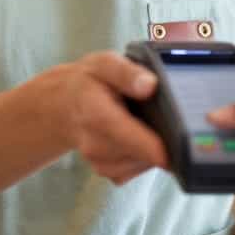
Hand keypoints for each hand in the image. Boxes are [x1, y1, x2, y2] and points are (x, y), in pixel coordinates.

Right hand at [47, 52, 168, 184]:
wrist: (64, 105)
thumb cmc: (88, 82)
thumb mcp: (104, 64)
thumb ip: (126, 72)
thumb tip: (150, 85)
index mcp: (94, 111)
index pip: (122, 133)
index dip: (148, 145)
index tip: (170, 151)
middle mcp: (93, 142)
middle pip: (137, 153)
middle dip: (158, 140)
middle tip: (162, 117)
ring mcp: (99, 160)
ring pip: (140, 163)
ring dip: (151, 147)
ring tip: (144, 122)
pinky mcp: (107, 170)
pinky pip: (136, 169)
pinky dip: (144, 155)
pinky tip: (139, 136)